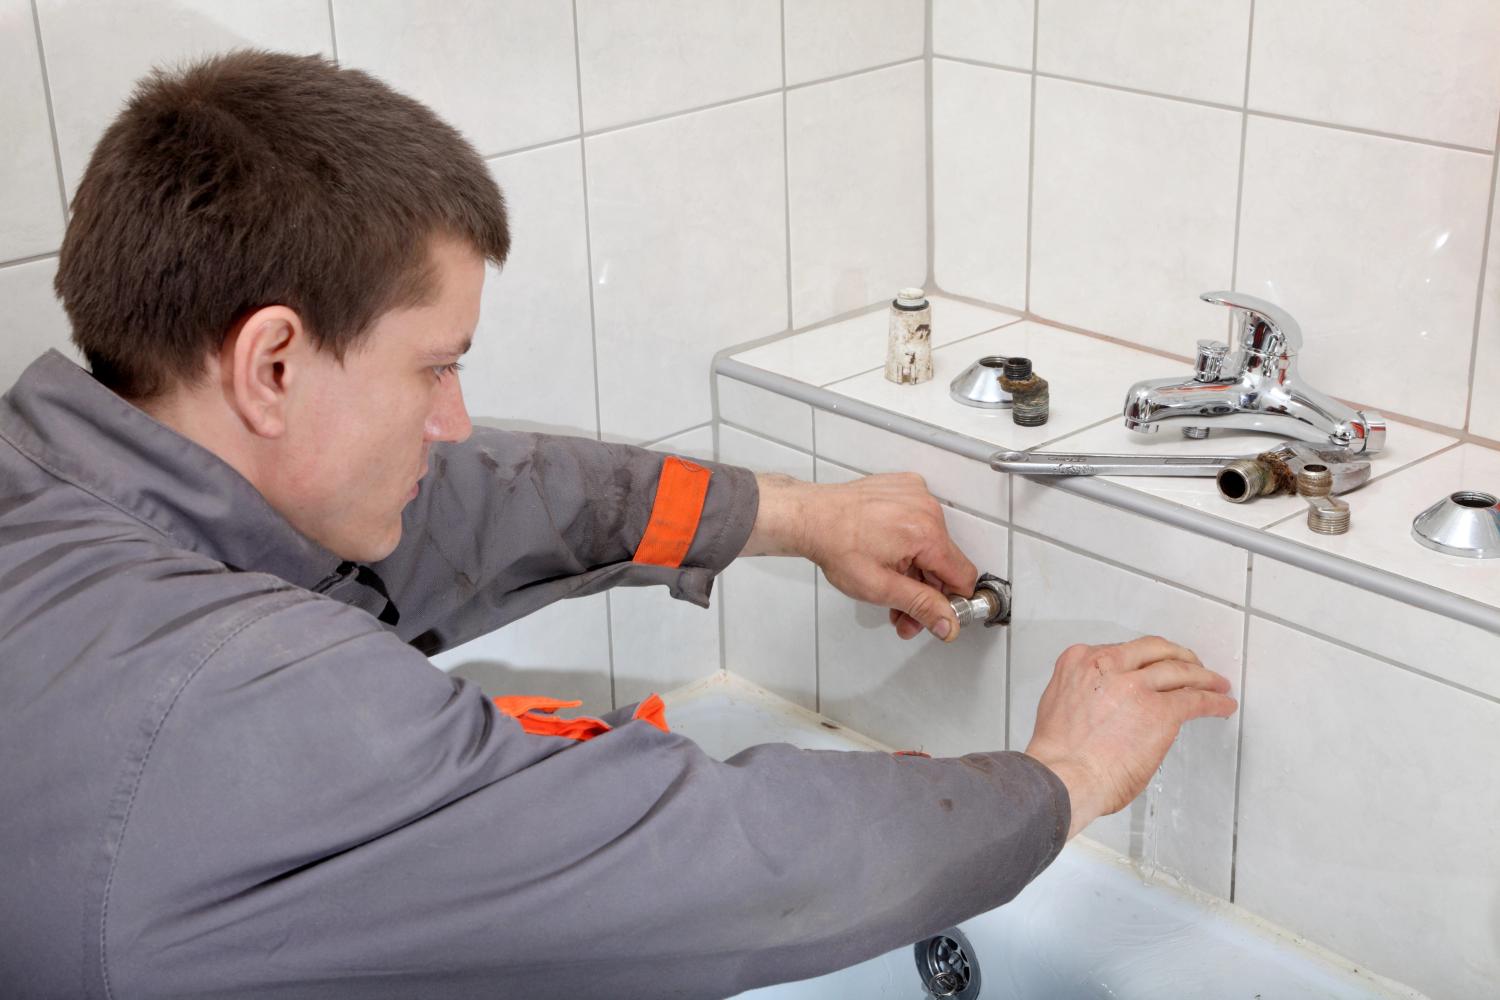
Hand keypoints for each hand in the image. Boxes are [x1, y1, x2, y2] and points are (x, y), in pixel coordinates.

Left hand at [740, 472, 976, 640]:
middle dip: (925, 591)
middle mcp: (927, 509)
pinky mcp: (904, 488)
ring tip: (889, 586)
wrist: (809, 517)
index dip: (951, 602)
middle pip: (944, 562)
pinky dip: (907, 540)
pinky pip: (919, 521)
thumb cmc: (836, 545)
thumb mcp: (880, 588)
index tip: (935, 614)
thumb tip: (948, 623)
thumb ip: (920, 606)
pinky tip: (886, 553)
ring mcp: (916, 495)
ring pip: (932, 543)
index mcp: (927, 533)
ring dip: (915, 569)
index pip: (963, 577)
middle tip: (902, 613)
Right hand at [1023, 636, 1237, 839]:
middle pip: (1153, 650)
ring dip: (1203, 676)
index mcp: (1080, 662)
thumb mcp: (1060, 704)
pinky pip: (1195, 700)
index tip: (1152, 665)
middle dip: (1177, 656)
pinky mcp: (1161, 710)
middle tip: (1191, 665)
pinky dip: (1214, 701)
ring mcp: (1136, 686)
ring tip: (1216, 683)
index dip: (1143, 658)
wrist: (1063, 777)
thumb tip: (1110, 705)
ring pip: (1179, 670)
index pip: (1120, 650)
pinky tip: (1223, 704)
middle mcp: (1109, 665)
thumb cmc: (1057, 755)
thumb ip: (1086, 693)